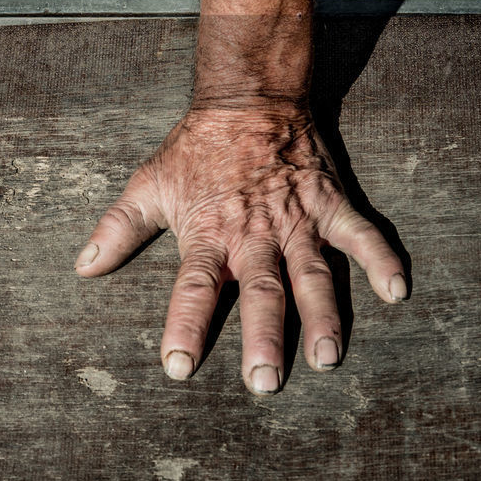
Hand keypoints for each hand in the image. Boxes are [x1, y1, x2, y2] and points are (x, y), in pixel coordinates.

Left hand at [75, 102, 406, 393]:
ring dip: (321, 316)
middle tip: (264, 383)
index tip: (179, 367)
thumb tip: (83, 266)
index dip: (185, 327)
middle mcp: (254, 233)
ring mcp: (296, 219)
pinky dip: (381, 259)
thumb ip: (119, 229)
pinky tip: (397, 292)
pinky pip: (362, 234)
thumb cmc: (194, 149)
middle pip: (259, 291)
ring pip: (311, 274)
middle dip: (262, 338)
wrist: (246, 98)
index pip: (192, 288)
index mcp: (209, 233)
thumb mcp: (148, 184)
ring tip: (325, 357)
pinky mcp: (329, 203)